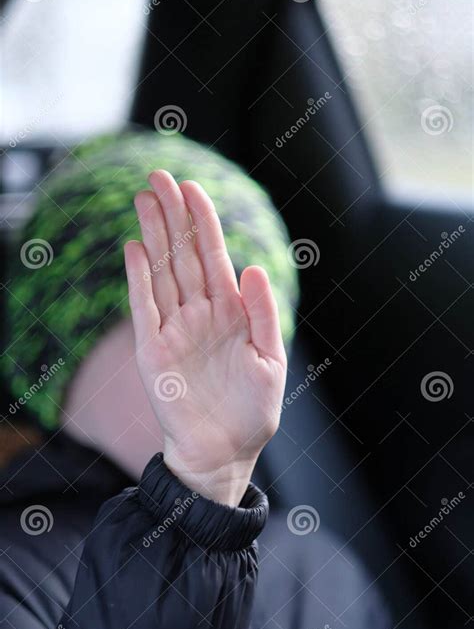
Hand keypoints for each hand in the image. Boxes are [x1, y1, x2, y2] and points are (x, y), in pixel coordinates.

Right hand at [124, 171, 286, 505]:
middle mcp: (201, 313)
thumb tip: (253, 268)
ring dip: (153, 234)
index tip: (194, 186)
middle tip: (158, 177)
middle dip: (173, 215)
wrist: (224, 451)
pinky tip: (134, 247)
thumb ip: (263, 314)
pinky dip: (138, 277)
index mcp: (232, 312)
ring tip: (144, 198)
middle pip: (183, 254)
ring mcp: (174, 328)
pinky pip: (143, 307)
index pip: (214, 256)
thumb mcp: (270, 360)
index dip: (203, 221)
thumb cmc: (252, 410)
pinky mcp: (152, 349)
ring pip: (162, 271)